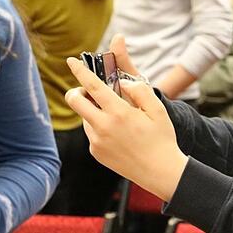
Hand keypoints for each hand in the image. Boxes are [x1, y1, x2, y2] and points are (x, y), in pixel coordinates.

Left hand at [65, 37, 186, 201]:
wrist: (159, 171)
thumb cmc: (162, 138)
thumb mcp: (157, 110)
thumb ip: (140, 91)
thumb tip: (123, 83)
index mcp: (119, 113)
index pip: (93, 87)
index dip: (80, 72)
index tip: (71, 61)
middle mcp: (103, 127)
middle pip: (76, 102)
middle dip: (76, 91)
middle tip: (87, 90)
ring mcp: (97, 141)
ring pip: (85, 117)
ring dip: (94, 111)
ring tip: (119, 118)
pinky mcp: (95, 152)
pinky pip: (92, 132)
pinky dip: (100, 127)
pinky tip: (120, 134)